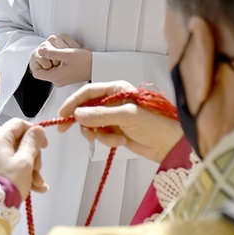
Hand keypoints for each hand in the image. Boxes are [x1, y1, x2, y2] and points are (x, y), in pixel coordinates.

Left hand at [0, 118, 48, 199]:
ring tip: (38, 183)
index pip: (19, 124)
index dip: (34, 131)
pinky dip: (24, 175)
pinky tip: (35, 187)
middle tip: (38, 168)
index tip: (43, 143)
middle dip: (34, 156)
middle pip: (20, 142)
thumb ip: (32, 142)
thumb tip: (37, 130)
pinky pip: (13, 168)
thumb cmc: (8, 184)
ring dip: (32, 169)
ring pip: (19, 157)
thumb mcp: (25, 160)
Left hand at [29, 34, 91, 86]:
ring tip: (65, 52)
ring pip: (51, 65)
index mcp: (55, 77)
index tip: (45, 54)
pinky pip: (57, 66)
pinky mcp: (66, 75)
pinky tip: (68, 55)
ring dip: (55, 56)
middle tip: (56, 50)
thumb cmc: (85, 62)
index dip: (38, 62)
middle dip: (48, 56)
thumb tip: (40, 50)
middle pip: (44, 67)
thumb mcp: (66, 54)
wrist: (98, 66)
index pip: (36, 73)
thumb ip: (51, 52)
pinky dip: (60, 59)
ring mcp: (62, 78)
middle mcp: (57, 80)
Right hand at [57, 81, 183, 163]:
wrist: (171, 145)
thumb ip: (101, 114)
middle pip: (86, 108)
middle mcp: (113, 101)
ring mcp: (114, 116)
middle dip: (80, 120)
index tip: (62, 113)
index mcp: (117, 89)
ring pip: (92, 124)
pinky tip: (121, 142)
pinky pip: (101, 135)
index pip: (88, 92)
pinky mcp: (116, 130)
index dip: (74, 101)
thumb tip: (78, 114)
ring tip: (114, 140)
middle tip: (64, 128)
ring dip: (98, 134)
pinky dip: (107, 140)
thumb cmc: (155, 124)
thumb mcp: (127, 116)